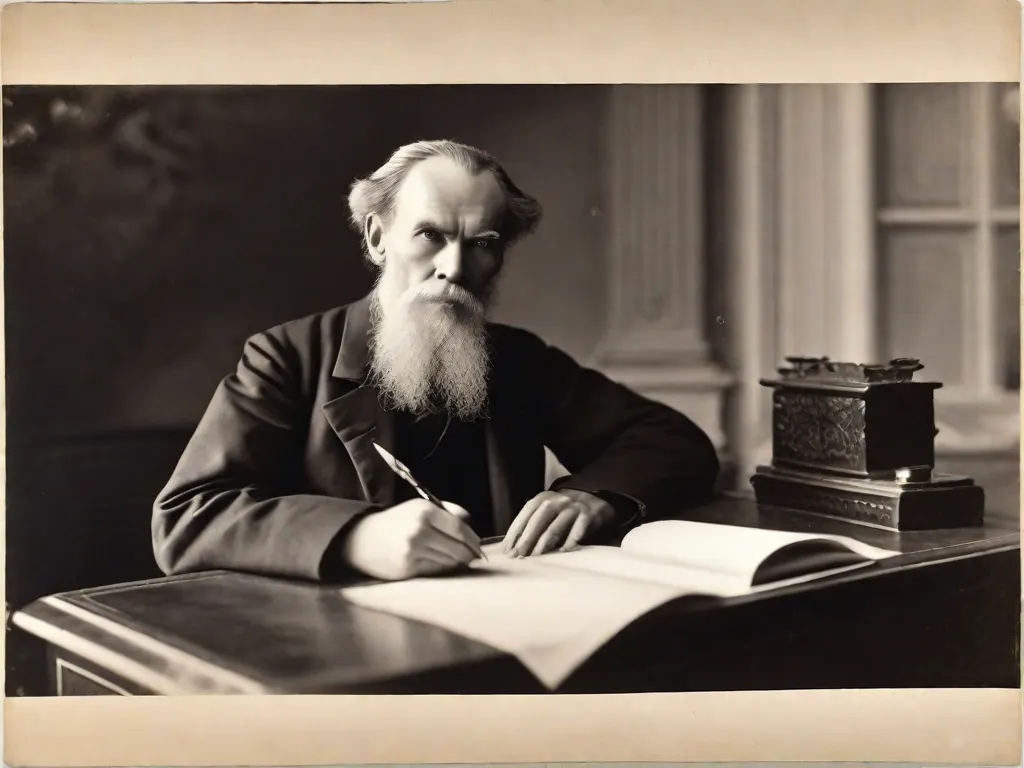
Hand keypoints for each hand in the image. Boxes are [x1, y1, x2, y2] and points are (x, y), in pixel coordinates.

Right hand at [340, 498, 483, 580]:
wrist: (361, 540)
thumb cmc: (396, 522)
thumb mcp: (418, 508)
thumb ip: (447, 512)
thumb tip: (470, 523)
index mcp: (424, 511)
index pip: (459, 528)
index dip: (472, 539)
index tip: (478, 545)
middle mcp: (419, 530)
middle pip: (457, 548)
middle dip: (468, 554)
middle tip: (473, 557)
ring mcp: (413, 551)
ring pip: (449, 562)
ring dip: (457, 563)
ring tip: (457, 561)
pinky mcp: (408, 569)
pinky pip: (436, 571)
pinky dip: (442, 569)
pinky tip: (441, 565)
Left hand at [502, 489, 614, 556]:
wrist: (592, 498)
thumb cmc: (562, 511)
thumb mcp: (546, 511)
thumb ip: (531, 525)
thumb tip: (511, 547)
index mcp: (542, 498)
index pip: (525, 514)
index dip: (515, 532)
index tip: (507, 549)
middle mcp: (557, 501)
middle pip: (538, 521)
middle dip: (526, 540)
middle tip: (517, 557)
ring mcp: (573, 508)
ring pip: (555, 527)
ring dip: (543, 544)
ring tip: (535, 558)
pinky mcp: (588, 515)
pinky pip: (578, 529)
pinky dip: (570, 541)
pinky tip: (563, 552)